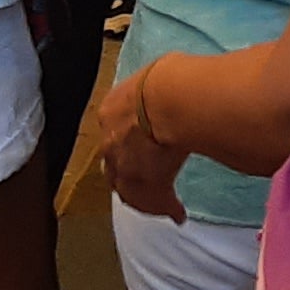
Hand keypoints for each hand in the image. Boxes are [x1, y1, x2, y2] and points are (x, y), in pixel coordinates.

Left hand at [102, 64, 191, 219]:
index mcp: (111, 111)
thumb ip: (158, 85)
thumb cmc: (167, 79)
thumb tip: (177, 75)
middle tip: (142, 180)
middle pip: (113, 167)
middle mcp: (110, 143)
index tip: (137, 147)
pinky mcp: (148, 186)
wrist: (167, 102)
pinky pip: (154, 203)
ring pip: (129, 190)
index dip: (125, 142)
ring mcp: (125, 168)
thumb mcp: (157, 75)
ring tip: (160, 204)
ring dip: (144, 197)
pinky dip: (166, 208)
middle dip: (125, 174)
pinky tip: (178, 214)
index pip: (113, 132)